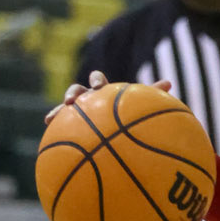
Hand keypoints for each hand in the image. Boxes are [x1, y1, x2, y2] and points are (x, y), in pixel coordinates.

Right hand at [46, 66, 171, 124]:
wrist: (115, 134)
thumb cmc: (128, 117)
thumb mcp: (137, 107)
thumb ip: (150, 95)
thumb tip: (169, 83)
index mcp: (102, 92)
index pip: (97, 80)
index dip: (96, 81)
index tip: (97, 87)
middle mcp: (87, 100)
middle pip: (77, 90)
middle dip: (73, 93)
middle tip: (73, 101)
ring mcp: (77, 114)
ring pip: (64, 109)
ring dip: (58, 111)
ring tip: (51, 118)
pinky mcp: (70, 128)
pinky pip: (60, 130)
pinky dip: (55, 131)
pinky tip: (51, 140)